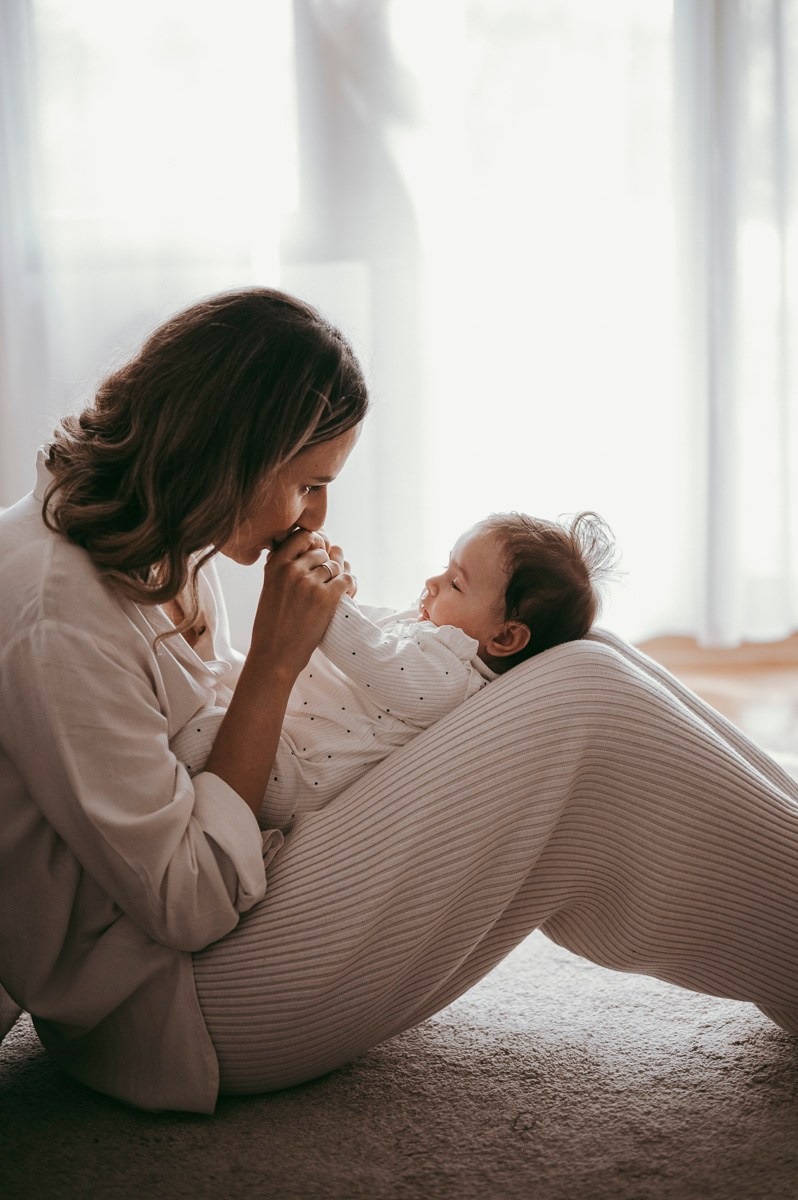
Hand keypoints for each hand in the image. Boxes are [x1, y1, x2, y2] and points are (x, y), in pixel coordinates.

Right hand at [249, 528, 353, 675]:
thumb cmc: (272, 625)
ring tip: (336, 593)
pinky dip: (350, 587)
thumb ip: (283, 568)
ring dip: (339, 578)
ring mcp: (310, 583)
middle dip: (327, 567)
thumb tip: (305, 549)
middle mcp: (292, 570)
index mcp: (275, 565)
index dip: (314, 545)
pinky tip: (346, 597)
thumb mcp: (269, 589)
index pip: (302, 536)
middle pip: (322, 553)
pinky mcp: (326, 597)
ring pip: (336, 567)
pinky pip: (348, 580)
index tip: (316, 559)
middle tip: (327, 584)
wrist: (275, 655)